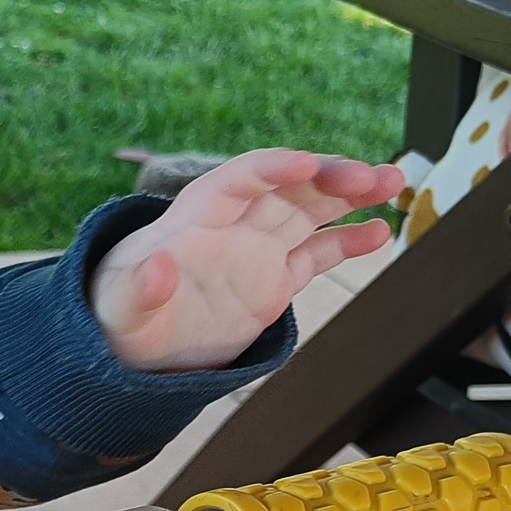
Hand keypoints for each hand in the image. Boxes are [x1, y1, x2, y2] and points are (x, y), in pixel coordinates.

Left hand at [91, 150, 403, 372]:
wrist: (133, 346)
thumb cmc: (118, 316)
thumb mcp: (120, 306)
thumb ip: (138, 289)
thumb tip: (155, 270)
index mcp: (195, 217)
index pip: (240, 179)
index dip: (274, 169)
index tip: (307, 164)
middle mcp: (233, 225)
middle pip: (287, 187)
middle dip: (328, 176)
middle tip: (371, 176)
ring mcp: (256, 250)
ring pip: (310, 211)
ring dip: (350, 196)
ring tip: (392, 183)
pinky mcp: (273, 280)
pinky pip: (316, 254)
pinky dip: (347, 242)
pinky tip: (378, 233)